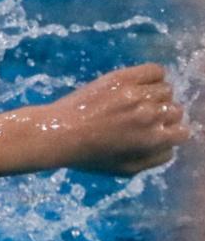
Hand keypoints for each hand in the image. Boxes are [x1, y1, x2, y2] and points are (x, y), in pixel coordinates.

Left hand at [37, 63, 189, 175]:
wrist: (57, 132)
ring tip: (135, 102)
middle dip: (162, 115)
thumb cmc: (88, 155)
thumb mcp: (125, 170)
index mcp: (154, 140)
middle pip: (175, 110)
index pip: (183, 131)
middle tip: (141, 118)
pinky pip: (155, 70)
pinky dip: (153, 76)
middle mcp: (151, 115)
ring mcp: (137, 94)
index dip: (170, 132)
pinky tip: (140, 84)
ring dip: (155, 96)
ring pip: (166, 90)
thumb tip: (171, 146)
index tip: (156, 131)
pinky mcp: (123, 78)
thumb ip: (155, 159)